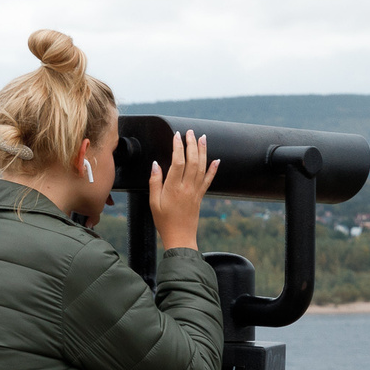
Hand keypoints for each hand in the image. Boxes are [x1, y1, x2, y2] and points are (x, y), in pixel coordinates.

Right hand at [150, 129, 219, 249]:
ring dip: (203, 152)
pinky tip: (216, 160)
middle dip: (192, 144)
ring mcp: (196, 192)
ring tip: (203, 138)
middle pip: (192, 161)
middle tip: (191, 132)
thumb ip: (154, 181)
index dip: (178, 147)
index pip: (177, 162)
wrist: (180, 237)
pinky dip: (213, 169)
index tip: (176, 135)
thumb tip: (155, 164)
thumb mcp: (153, 201)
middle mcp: (187, 188)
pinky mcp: (201, 196)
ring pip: (202, 168)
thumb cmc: (164, 221)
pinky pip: (209, 180)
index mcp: (173, 188)